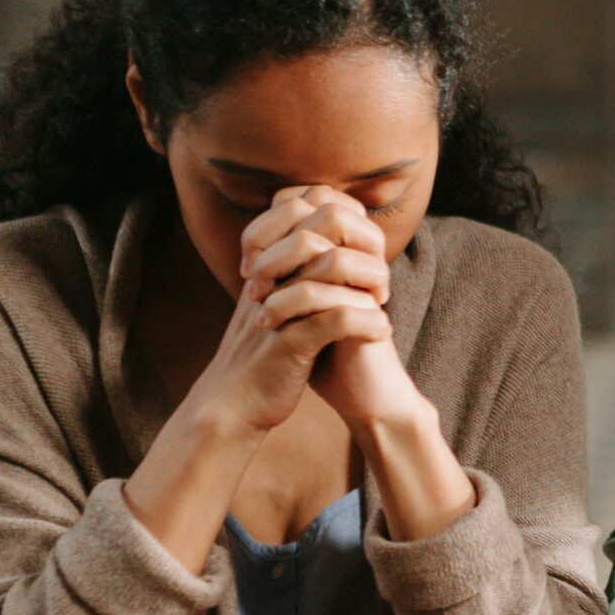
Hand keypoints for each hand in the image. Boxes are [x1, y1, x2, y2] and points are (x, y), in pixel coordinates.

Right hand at [177, 189, 388, 437]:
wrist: (232, 405)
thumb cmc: (262, 356)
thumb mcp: (276, 307)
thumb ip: (296, 275)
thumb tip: (336, 247)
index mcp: (266, 265)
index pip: (302, 208)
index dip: (345, 222)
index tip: (367, 253)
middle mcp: (269, 278)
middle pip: (318, 228)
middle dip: (360, 245)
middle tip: (378, 278)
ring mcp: (278, 307)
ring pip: (330, 267)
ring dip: (369, 280)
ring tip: (383, 301)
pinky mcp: (288, 343)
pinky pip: (336, 319)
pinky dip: (366, 323)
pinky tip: (382, 331)